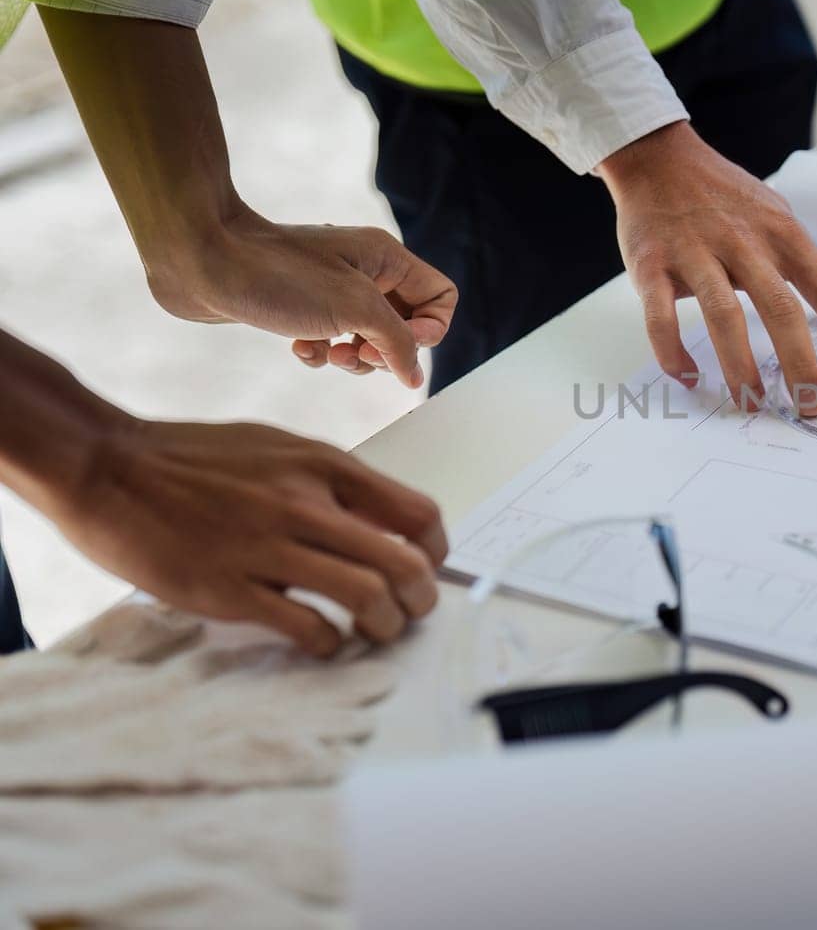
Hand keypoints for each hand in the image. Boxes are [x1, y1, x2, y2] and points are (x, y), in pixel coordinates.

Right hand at [54, 418, 445, 656]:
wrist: (105, 466)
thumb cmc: (192, 458)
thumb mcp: (279, 449)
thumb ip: (329, 483)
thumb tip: (377, 523)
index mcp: (324, 467)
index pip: (417, 515)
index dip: (435, 552)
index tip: (425, 569)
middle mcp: (306, 504)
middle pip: (405, 563)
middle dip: (421, 600)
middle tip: (410, 614)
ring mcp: (267, 548)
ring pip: (366, 597)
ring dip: (383, 626)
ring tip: (373, 632)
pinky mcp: (229, 588)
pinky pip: (306, 627)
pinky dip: (328, 643)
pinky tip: (321, 640)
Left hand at [147, 203, 456, 389]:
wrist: (202, 260)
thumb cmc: (278, 275)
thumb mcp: (355, 309)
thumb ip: (398, 343)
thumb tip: (415, 376)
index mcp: (387, 260)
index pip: (440, 298)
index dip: (430, 330)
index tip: (395, 343)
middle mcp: (365, 272)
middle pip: (406, 325)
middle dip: (385, 350)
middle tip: (357, 351)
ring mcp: (334, 291)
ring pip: (368, 340)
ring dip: (353, 358)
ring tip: (327, 353)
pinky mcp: (303, 308)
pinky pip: (332, 342)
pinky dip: (320, 353)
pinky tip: (299, 347)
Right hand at [600, 121, 816, 415]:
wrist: (657, 157)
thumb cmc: (726, 196)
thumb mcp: (781, 222)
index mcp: (783, 236)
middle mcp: (743, 243)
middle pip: (781, 308)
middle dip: (801, 363)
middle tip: (812, 407)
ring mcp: (694, 253)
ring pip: (722, 314)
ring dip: (738, 365)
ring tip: (751, 403)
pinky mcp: (650, 265)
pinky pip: (660, 317)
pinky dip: (673, 352)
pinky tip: (688, 377)